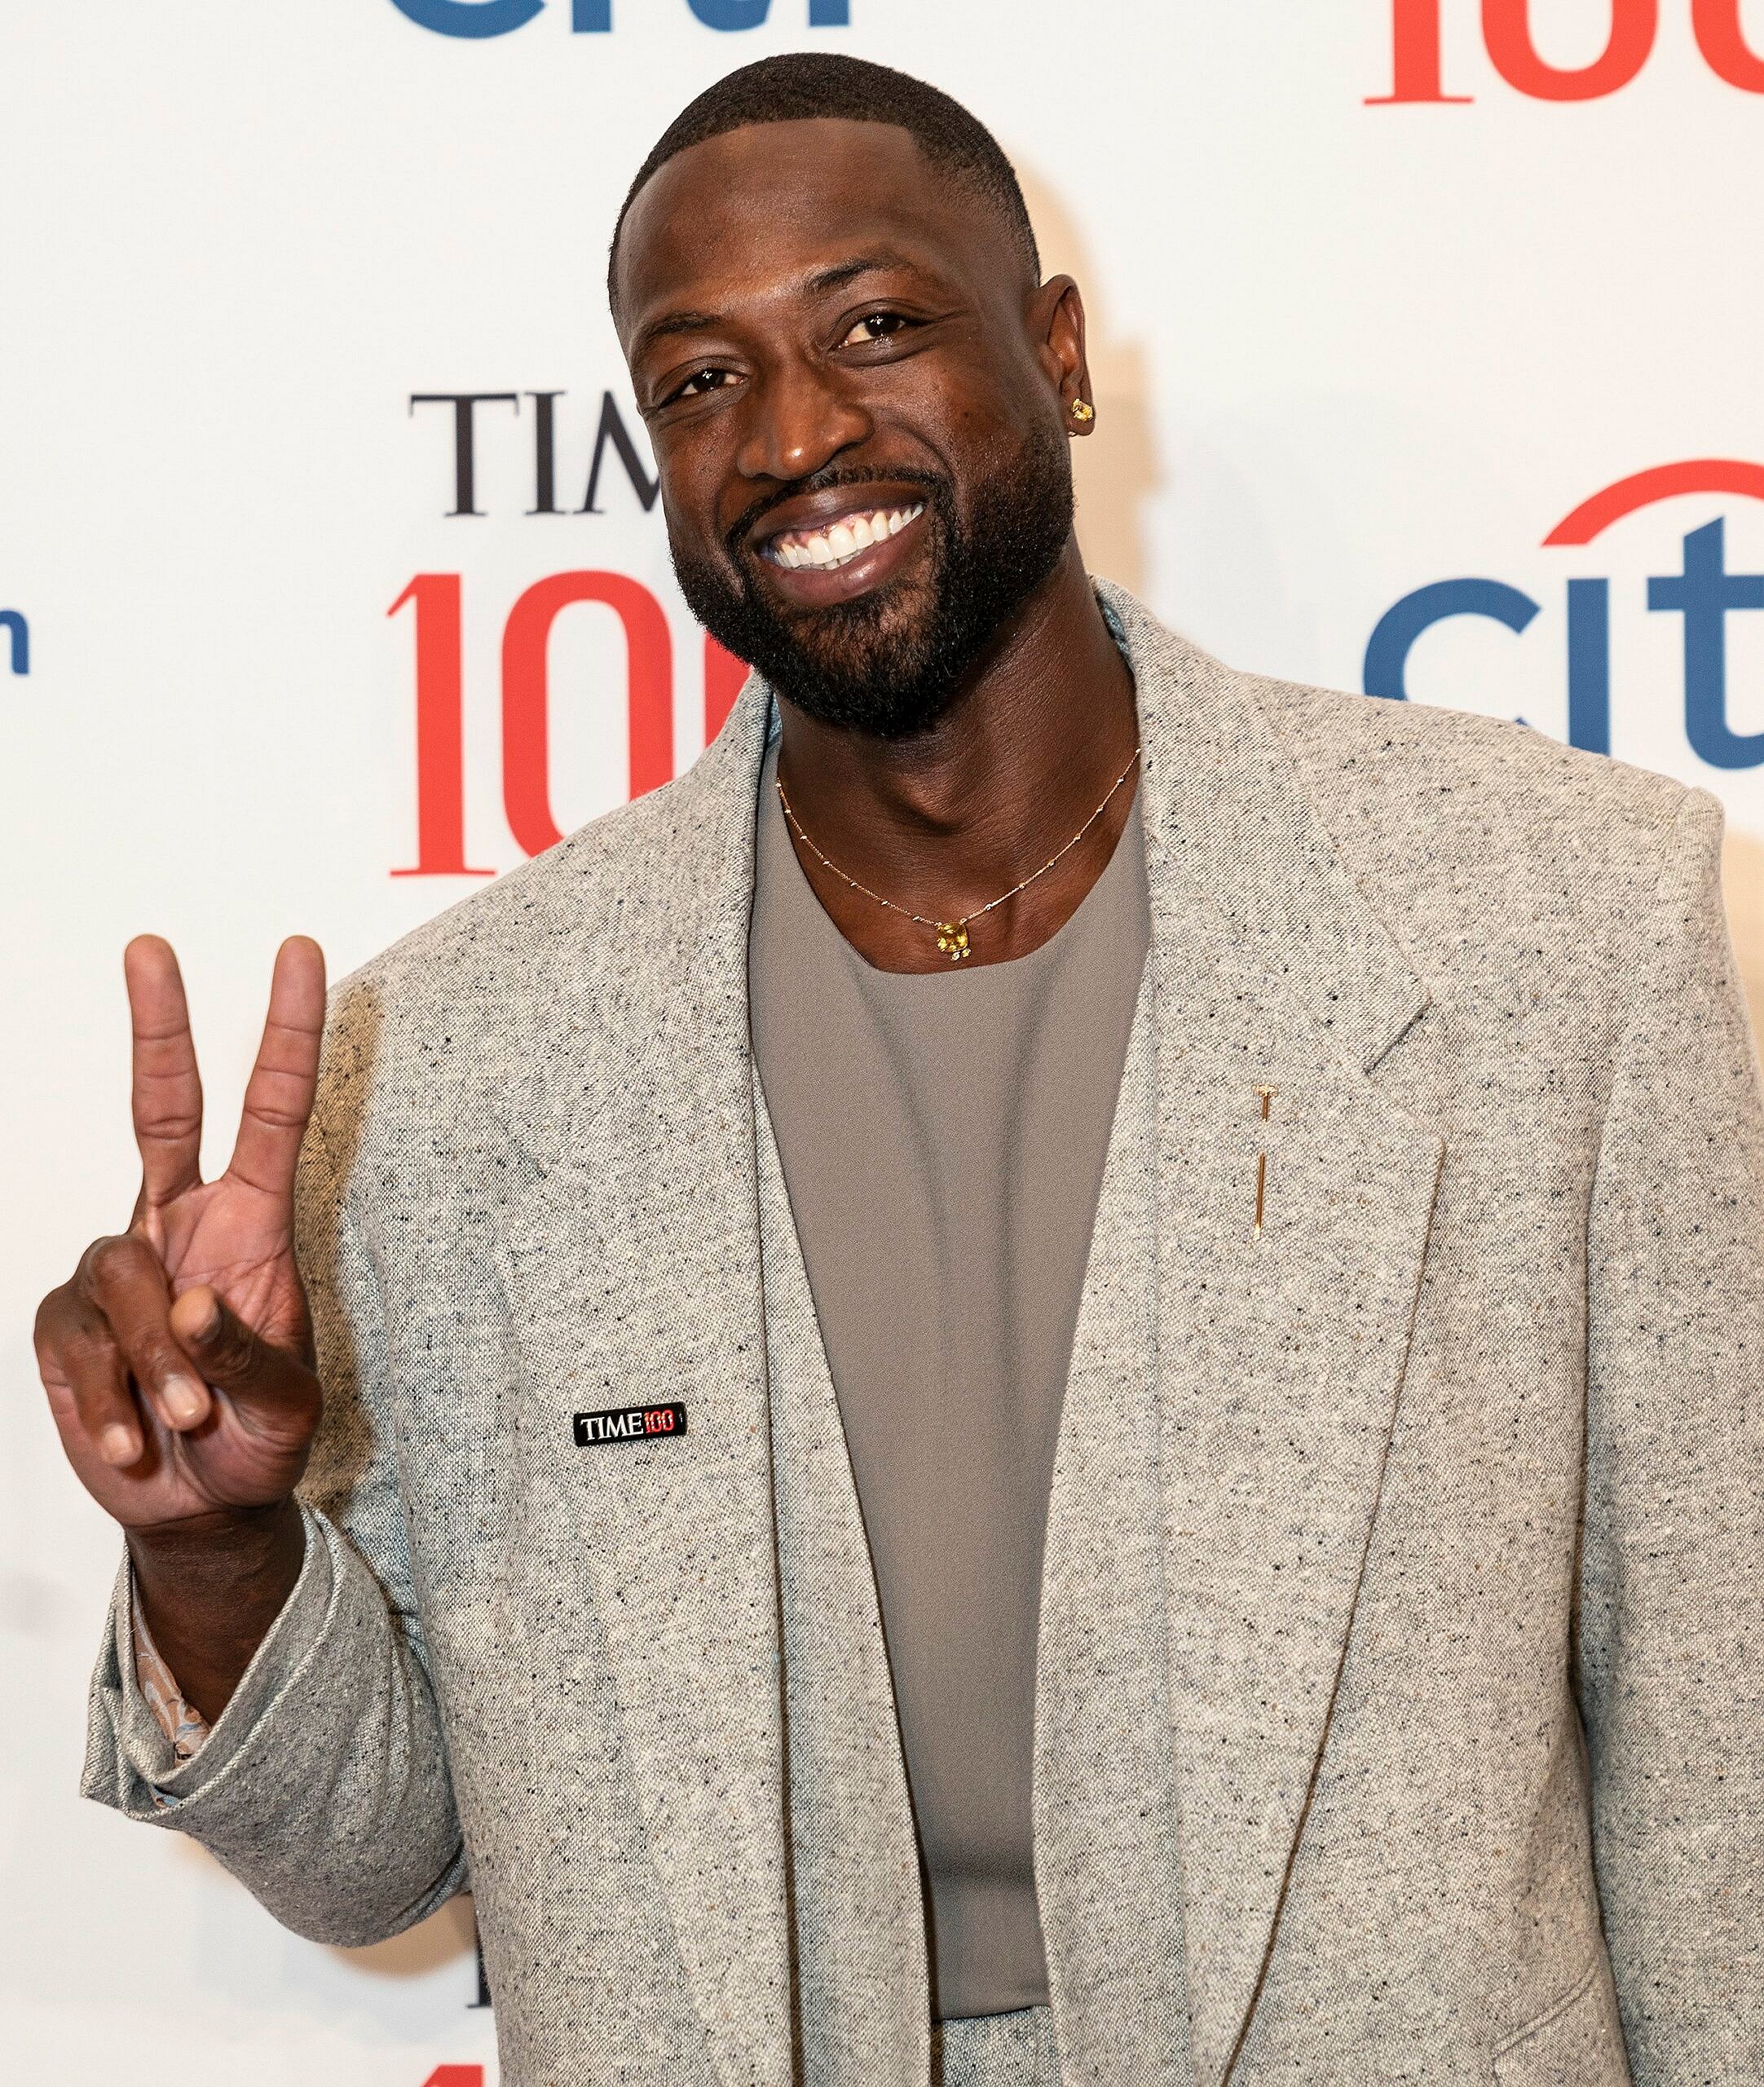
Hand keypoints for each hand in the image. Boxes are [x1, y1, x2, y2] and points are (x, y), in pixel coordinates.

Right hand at [35, 936, 327, 1535]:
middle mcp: (182, 1225)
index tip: (301, 953)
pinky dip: (107, 1399)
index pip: (272, 1112)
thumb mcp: (286, 1405)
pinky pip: (77, 1345)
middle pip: (161, 1110)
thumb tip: (189, 1306)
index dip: (288, 1034)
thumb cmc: (257, 1437)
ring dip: (156, 1358)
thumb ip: (248, 1356)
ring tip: (186, 1420)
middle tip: (149, 946)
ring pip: (122, 1275)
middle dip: (159, 1027)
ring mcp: (117, 1271)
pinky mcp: (65, 1327)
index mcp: (253, 1224)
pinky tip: (132, 1441)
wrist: (202, 1508)